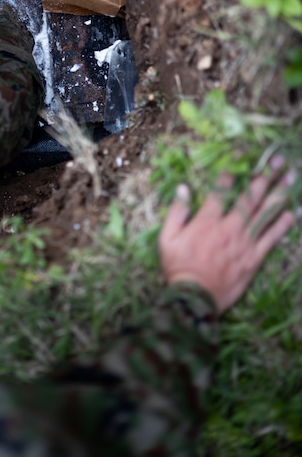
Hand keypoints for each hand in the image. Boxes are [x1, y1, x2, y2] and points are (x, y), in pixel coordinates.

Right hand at [0, 3, 35, 66]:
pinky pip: (25, 48)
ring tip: (6, 44)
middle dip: (8, 24)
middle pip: (14, 20)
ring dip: (15, 37)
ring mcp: (25, 38)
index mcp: (4, 16)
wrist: (8, 64)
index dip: (0, 8)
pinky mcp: (29, 52)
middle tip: (0, 29)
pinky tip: (13, 55)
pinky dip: (19, 50)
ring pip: (20, 34)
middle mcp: (17, 24)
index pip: (4, 7)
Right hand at [159, 159, 295, 313]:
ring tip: (290, 179)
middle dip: (264, 177)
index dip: (231, 174)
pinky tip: (293, 213)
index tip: (240, 158)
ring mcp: (244, 242)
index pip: (221, 191)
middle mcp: (230, 227)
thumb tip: (183, 188)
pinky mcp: (254, 258)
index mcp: (207, 220)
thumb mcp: (167, 238)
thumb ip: (177, 212)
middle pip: (249, 197)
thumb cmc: (179, 266)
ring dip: (278, 194)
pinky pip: (272, 238)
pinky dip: (283, 225)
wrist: (195, 297)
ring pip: (264, 214)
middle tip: (278, 162)